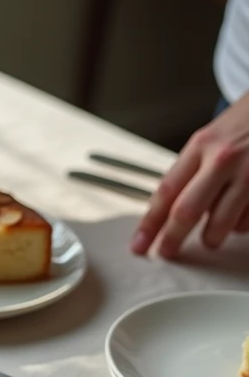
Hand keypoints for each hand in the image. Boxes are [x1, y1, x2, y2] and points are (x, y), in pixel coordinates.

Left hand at [132, 93, 248, 256]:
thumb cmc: (246, 123)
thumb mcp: (212, 138)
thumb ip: (193, 170)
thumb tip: (169, 211)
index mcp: (201, 146)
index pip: (166, 192)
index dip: (150, 223)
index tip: (140, 244)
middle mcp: (224, 159)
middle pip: (187, 211)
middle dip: (172, 238)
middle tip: (166, 252)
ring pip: (223, 223)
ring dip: (212, 236)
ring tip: (210, 238)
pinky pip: (248, 221)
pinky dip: (240, 226)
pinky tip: (239, 217)